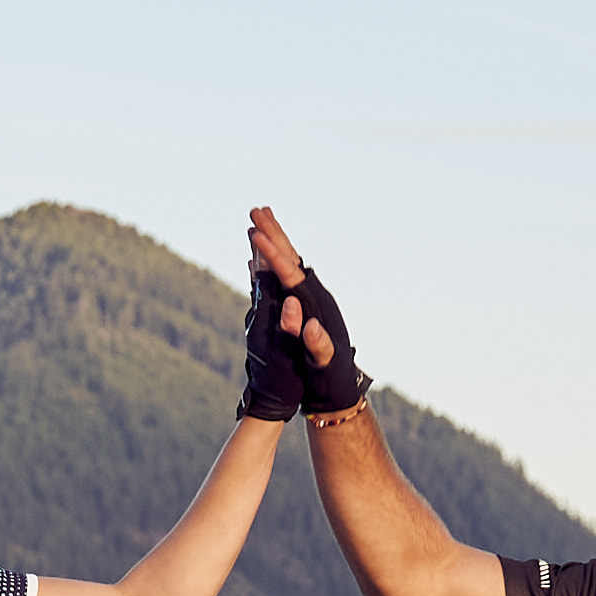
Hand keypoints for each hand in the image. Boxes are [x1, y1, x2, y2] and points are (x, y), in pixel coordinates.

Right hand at [244, 202, 367, 417]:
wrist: (339, 387)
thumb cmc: (330, 377)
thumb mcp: (323, 364)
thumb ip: (317, 345)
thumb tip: (311, 327)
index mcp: (315, 306)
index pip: (290, 274)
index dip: (273, 254)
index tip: (255, 235)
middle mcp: (314, 296)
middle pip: (292, 258)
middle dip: (274, 233)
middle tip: (256, 208)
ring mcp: (311, 299)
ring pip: (290, 262)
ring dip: (275, 240)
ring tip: (261, 218)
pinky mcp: (306, 306)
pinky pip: (286, 276)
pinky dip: (274, 262)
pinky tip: (260, 258)